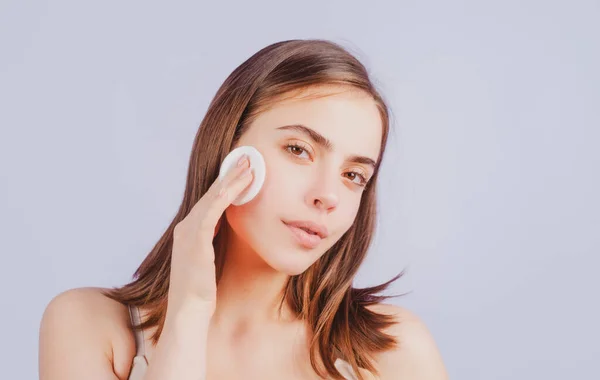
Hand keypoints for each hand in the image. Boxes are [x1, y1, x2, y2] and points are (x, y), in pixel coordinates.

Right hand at [167, 154, 252, 317]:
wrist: (188, 311)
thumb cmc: (202, 290)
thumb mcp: (210, 258)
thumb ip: (215, 240)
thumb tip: (229, 226)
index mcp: (190, 230)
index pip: (211, 201)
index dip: (227, 184)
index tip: (244, 170)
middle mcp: (186, 227)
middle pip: (211, 194)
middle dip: (230, 175)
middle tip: (248, 158)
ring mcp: (188, 232)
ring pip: (213, 198)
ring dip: (231, 180)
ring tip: (249, 166)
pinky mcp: (195, 240)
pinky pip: (212, 211)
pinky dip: (226, 196)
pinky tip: (239, 185)